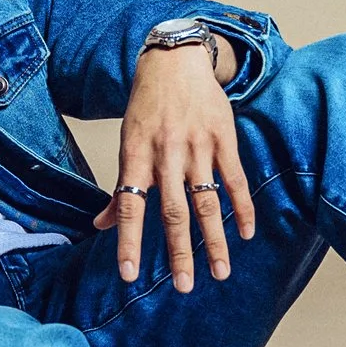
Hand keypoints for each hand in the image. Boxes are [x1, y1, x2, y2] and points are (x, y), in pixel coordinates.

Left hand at [89, 41, 256, 291]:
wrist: (175, 60)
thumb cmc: (148, 106)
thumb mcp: (127, 140)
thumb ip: (122, 184)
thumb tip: (100, 224)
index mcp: (136, 155)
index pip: (129, 206)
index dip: (129, 241)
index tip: (130, 275)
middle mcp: (166, 154)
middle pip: (172, 212)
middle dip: (179, 252)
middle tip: (183, 286)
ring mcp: (197, 147)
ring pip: (206, 202)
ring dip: (214, 241)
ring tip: (221, 272)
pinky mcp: (224, 139)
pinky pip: (235, 180)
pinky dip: (242, 208)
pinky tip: (245, 233)